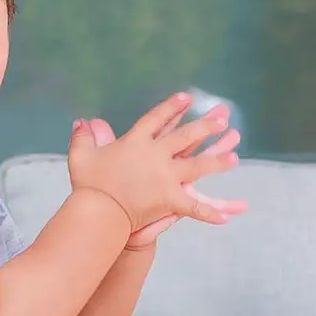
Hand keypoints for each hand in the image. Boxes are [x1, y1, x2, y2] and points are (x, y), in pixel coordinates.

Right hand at [68, 94, 246, 241]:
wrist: (97, 209)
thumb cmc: (87, 183)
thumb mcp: (81, 156)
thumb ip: (83, 137)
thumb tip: (82, 122)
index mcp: (135, 142)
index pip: (156, 119)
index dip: (172, 107)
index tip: (187, 97)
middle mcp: (155, 155)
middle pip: (185, 136)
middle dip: (205, 126)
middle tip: (222, 118)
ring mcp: (165, 176)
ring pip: (198, 166)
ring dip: (217, 160)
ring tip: (235, 157)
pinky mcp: (170, 198)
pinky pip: (194, 207)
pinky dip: (210, 213)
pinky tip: (227, 218)